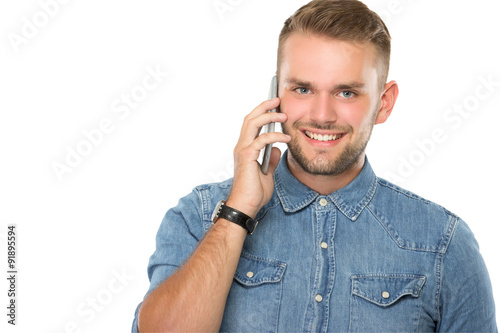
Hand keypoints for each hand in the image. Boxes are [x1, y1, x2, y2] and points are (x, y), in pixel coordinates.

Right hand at [227, 98, 290, 217]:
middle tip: (277, 99)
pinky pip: (261, 140)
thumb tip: (277, 149)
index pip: (252, 124)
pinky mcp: (247, 157)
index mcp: (245, 149)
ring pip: (253, 123)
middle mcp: (242, 146)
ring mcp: (243, 150)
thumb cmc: (254, 193)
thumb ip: (270, 160)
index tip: (274, 105)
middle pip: (250, 118)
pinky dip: (275, 136)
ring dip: (268, 115)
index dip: (261, 112)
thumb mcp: (267, 174)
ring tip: (283, 114)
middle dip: (264, 106)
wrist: (245, 206)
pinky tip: (286, 138)